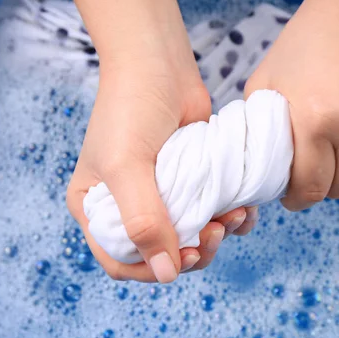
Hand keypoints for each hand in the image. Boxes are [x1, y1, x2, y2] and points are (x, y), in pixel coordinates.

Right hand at [66, 58, 256, 282]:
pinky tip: (242, 207)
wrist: (158, 64)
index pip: (120, 260)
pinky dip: (230, 217)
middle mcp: (127, 206)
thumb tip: (166, 273)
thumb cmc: (129, 109)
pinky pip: (211, 213)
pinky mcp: (191, 182)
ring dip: (217, 236)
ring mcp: (161, 194)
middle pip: (161, 253)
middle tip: (216, 234)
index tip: (186, 258)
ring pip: (192, 237)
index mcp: (97, 208)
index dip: (152, 269)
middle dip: (194, 252)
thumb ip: (142, 221)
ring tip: (234, 217)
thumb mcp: (126, 167)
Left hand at [244, 0, 338, 210]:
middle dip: (317, 189)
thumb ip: (258, 129)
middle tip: (305, 175)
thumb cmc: (303, 44)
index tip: (289, 196)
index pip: (309, 188)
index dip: (296, 199)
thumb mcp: (264, 83)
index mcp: (315, 121)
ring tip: (326, 159)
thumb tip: (258, 166)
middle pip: (337, 189)